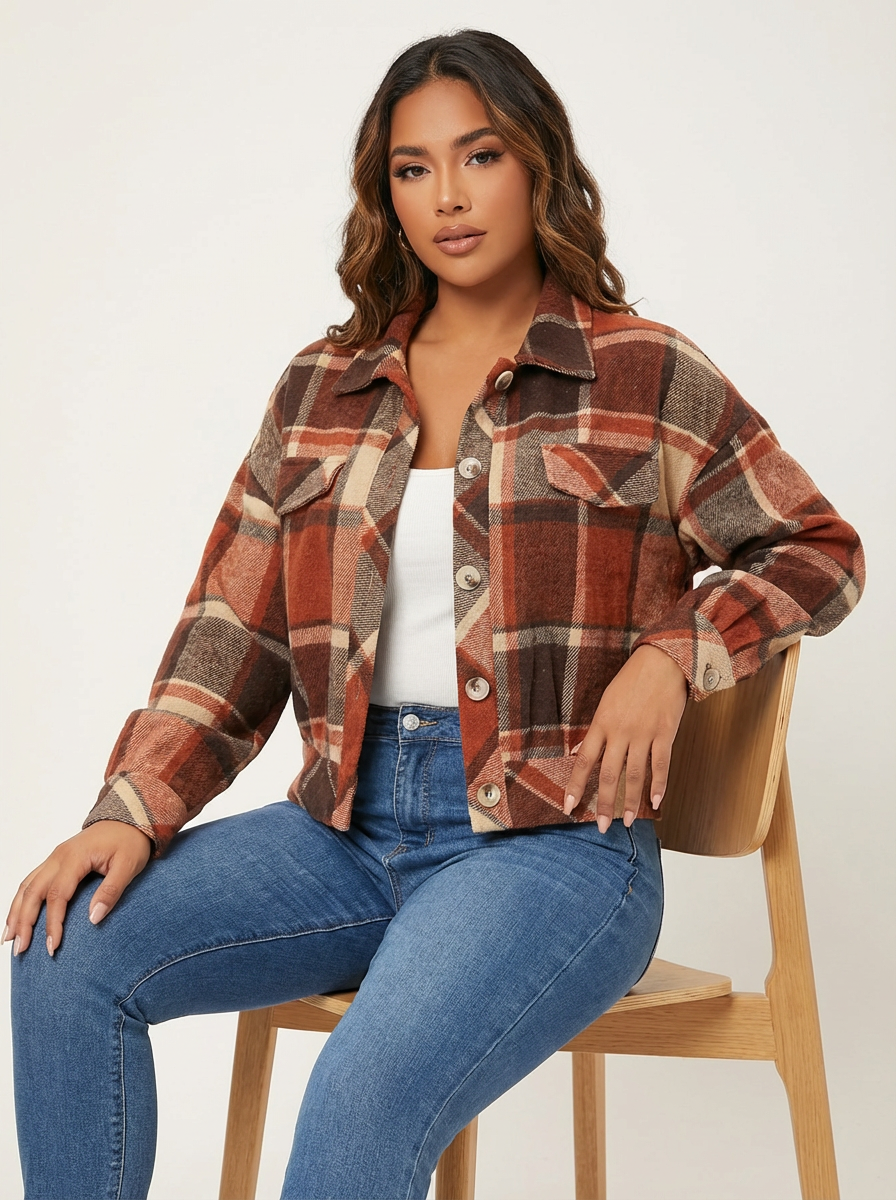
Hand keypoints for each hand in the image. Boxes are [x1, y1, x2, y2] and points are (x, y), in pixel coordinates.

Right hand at [3, 820, 152, 956]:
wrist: (130, 818)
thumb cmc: (130, 841)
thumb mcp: (129, 865)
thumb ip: (111, 891)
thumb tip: (93, 918)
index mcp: (75, 857)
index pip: (57, 895)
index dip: (53, 923)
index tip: (53, 946)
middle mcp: (58, 856)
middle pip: (33, 892)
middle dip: (24, 922)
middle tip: (21, 949)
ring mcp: (54, 857)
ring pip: (27, 886)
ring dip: (16, 912)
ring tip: (9, 938)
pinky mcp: (55, 861)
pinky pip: (31, 881)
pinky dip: (21, 900)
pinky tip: (17, 916)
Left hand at [564, 644, 687, 830]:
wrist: (662, 661)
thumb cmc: (631, 680)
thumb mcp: (606, 702)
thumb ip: (598, 730)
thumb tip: (584, 754)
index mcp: (602, 723)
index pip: (584, 761)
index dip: (576, 786)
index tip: (568, 807)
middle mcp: (620, 732)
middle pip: (609, 774)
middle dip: (603, 803)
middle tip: (601, 826)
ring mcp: (644, 733)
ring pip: (635, 774)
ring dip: (630, 801)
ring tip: (626, 821)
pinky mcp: (665, 733)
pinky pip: (661, 765)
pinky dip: (659, 785)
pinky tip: (656, 802)